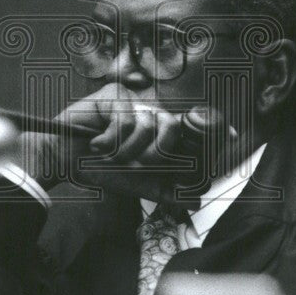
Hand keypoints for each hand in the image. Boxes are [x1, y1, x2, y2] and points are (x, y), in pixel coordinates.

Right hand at [26, 84, 236, 205]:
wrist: (63, 160)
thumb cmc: (98, 167)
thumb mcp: (135, 183)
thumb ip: (164, 190)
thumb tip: (194, 200)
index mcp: (157, 131)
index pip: (190, 124)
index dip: (212, 126)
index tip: (232, 134)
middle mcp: (148, 113)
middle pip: (173, 126)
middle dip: (157, 154)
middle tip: (136, 165)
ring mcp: (131, 101)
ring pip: (150, 124)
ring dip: (129, 150)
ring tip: (111, 155)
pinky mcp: (113, 95)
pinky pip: (126, 120)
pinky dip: (111, 140)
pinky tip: (98, 144)